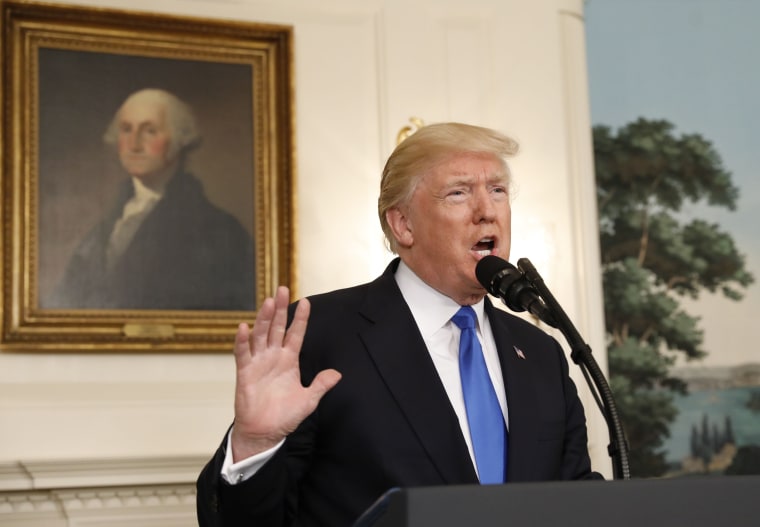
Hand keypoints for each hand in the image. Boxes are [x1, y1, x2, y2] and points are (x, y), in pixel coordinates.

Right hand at [230, 286, 341, 461]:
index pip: (296, 334)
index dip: (301, 319)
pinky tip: (243, 327)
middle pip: (277, 327)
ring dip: (264, 318)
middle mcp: (273, 357)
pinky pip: (243, 353)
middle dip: (280, 309)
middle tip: (282, 288)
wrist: (265, 433)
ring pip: (260, 335)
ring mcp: (258, 363)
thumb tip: (337, 373)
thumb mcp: (308, 400)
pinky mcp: (245, 373)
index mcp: (289, 360)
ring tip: (268, 302)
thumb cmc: (284, 417)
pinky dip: (242, 340)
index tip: (307, 302)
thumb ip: (321, 385)